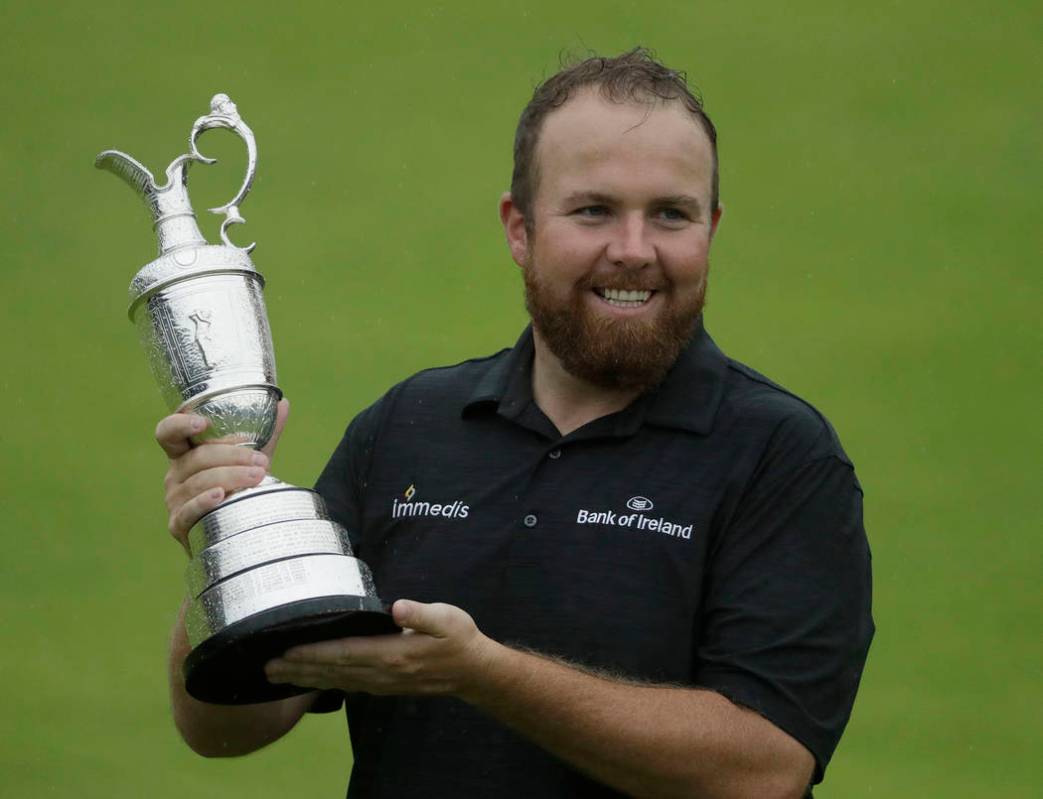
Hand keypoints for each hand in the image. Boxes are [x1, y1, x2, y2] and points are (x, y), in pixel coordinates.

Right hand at [155, 398, 289, 551]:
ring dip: (230, 477)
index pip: (168, 433)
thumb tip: (283, 403)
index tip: (203, 422)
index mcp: (185, 454)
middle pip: (197, 458)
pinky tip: (220, 496)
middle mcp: (175, 474)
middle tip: (261, 462)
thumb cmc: (238, 490)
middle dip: (232, 457)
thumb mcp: (250, 461)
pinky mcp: (178, 524)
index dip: (180, 424)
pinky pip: (189, 510)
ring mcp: (174, 500)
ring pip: (198, 482)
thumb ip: (265, 434)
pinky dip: (204, 502)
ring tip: (258, 477)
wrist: (233, 532)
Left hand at [264, 599, 494, 696]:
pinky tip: (308, 680)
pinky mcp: (383, 685)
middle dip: (298, 668)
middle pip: (333, 671)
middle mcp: (382, 673)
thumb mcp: (447, 619)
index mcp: (393, 655)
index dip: (314, 653)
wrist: (473, 671)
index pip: (345, 653)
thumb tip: (398, 607)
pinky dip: (323, 683)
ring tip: (276, 675)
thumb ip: (422, 613)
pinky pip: (346, 685)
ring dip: (305, 678)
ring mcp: (381, 683)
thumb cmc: (459, 639)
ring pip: (336, 681)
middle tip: (266, 666)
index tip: (287, 651)